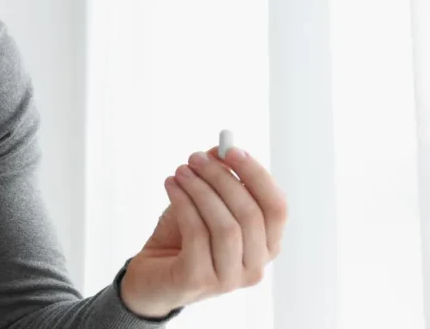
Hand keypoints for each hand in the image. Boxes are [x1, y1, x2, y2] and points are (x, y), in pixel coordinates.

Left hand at [120, 147, 286, 317]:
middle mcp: (255, 266)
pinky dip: (184, 204)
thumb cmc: (185, 237)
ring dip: (201, 190)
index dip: (256, 176)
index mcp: (266, 245)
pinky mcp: (199, 281)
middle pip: (251, 215)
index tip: (230, 149)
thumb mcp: (205, 203)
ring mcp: (229, 279)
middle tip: (195, 158)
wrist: (152, 276)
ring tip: (180, 172)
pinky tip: (171, 186)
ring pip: (226, 226)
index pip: (277, 208)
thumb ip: (219, 176)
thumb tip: (221, 148)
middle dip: (221, 179)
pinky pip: (198, 235)